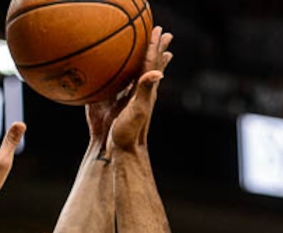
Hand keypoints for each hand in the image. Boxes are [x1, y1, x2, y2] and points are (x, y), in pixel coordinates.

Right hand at [108, 26, 172, 151]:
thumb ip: (145, 90)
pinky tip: (126, 75)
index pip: (151, 62)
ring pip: (139, 74)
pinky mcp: (118, 106)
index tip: (159, 30)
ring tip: (154, 51)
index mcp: (144, 90)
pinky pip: (124, 84)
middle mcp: (139, 92)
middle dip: (156, 49)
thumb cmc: (129, 133)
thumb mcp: (137, 110)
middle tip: (164, 35)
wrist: (120, 151)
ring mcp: (129, 99)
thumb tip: (158, 73)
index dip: (154, 45)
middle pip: (150, 65)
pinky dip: (129, 76)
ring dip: (147, 61)